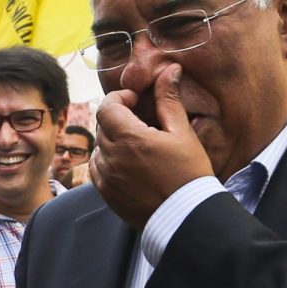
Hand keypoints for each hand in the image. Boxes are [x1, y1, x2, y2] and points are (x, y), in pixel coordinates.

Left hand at [89, 65, 213, 227]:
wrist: (186, 218)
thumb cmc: (189, 174)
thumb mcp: (182, 133)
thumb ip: (169, 100)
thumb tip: (169, 70)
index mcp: (129, 138)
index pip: (107, 106)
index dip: (120, 98)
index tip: (137, 101)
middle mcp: (111, 157)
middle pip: (103, 125)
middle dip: (119, 117)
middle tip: (142, 122)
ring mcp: (106, 177)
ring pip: (99, 147)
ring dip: (113, 140)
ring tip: (137, 145)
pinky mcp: (106, 194)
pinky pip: (97, 169)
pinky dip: (107, 161)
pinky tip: (128, 164)